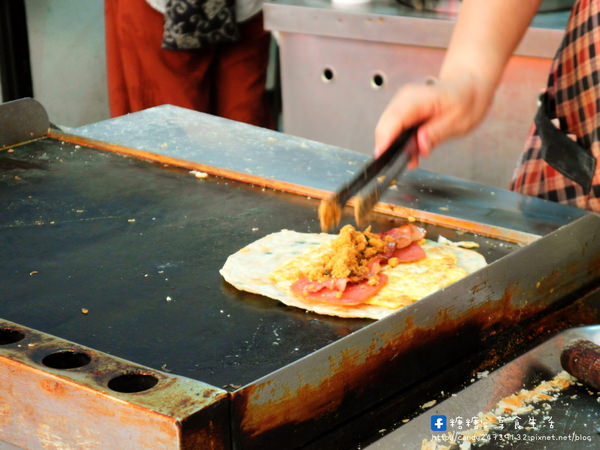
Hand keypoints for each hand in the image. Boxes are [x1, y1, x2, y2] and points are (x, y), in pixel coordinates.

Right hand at [374, 73, 494, 166]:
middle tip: (407, 162)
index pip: (395, 118)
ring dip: (394, 146)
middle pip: (385, 125)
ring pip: (385, 128)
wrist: (467, 89)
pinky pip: (392, 128)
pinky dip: (397, 142)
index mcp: (420, 98)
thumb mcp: (458, 122)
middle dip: (389, 147)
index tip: (382, 155)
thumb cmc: (465, 101)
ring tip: (412, 158)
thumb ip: (437, 134)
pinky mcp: (400, 110)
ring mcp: (400, 103)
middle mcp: (405, 98)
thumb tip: (420, 146)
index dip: (385, 138)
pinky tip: (410, 151)